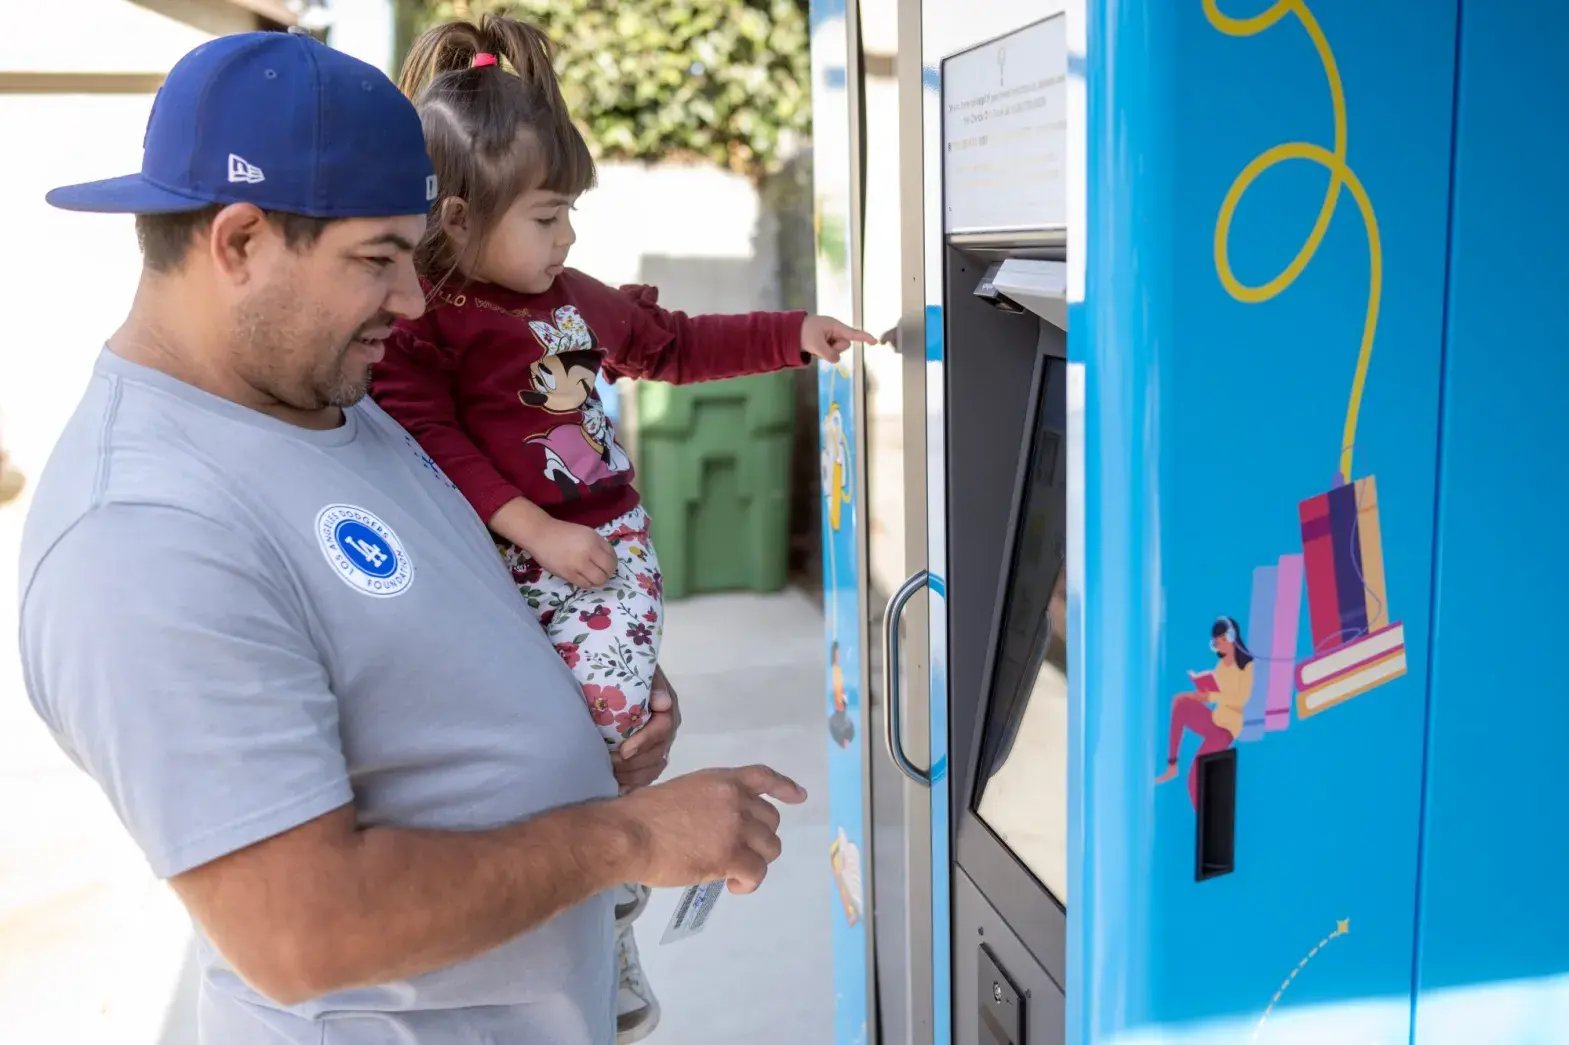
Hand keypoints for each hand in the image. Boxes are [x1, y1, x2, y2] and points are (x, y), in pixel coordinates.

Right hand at [528, 518, 616, 588]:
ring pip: (599, 580)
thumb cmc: (563, 533)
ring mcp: (579, 564)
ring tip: (592, 577)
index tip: (606, 564)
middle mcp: (589, 551)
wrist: (540, 534)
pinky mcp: (568, 574)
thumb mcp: (585, 533)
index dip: (612, 563)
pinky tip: (582, 578)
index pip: (612, 556)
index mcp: (594, 539)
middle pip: (609, 569)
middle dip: (607, 573)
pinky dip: (587, 583)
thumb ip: (597, 545)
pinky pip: (585, 584)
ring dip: (598, 580)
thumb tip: (607, 560)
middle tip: (601, 573)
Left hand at [614, 666, 680, 792]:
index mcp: (666, 709)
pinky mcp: (647, 759)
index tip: (624, 751)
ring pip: (652, 769)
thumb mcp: (640, 672)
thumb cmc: (626, 675)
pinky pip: (645, 777)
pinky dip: (632, 785)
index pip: (662, 730)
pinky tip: (617, 789)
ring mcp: (658, 747)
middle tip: (609, 765)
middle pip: (657, 754)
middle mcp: (666, 731)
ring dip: (632, 776)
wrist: (619, 683)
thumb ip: (652, 683)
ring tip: (610, 776)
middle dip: (633, 764)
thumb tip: (662, 702)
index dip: (644, 742)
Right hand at [618, 765, 806, 893]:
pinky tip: (733, 886)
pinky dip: (748, 883)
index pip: (763, 777)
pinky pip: (757, 873)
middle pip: (771, 820)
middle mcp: (735, 800)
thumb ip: (707, 803)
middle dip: (759, 837)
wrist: (630, 834)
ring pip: (770, 848)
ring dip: (756, 861)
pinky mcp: (731, 856)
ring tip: (735, 872)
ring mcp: (736, 827)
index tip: (800, 796)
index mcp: (721, 780)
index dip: (784, 787)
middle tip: (738, 852)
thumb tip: (714, 827)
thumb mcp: (681, 792)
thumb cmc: (642, 815)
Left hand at [800, 315, 875, 363]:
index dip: (864, 338)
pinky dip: (822, 353)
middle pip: (844, 346)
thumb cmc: (803, 333)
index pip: (853, 333)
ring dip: (826, 352)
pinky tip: (813, 348)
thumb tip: (836, 360)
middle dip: (834, 349)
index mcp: (835, 326)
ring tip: (814, 345)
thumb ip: (829, 354)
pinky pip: (830, 353)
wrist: (790, 331)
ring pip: (837, 351)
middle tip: (819, 345)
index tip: (875, 342)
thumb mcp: (815, 345)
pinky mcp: (827, 343)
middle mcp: (836, 331)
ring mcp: (832, 338)